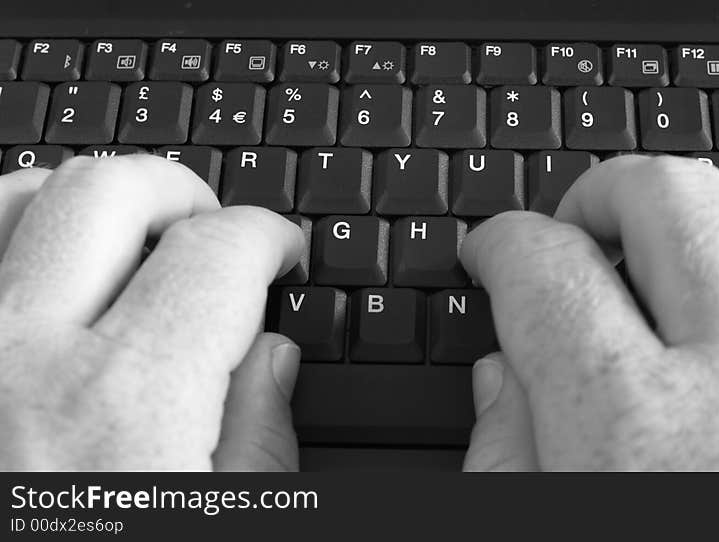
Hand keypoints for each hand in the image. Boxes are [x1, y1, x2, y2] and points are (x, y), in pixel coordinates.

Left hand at [0, 156, 304, 469]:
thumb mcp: (226, 535)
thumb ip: (259, 444)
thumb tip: (271, 358)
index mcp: (129, 404)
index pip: (218, 252)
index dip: (270, 234)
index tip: (281, 250)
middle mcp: (22, 362)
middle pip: (109, 190)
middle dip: (182, 191)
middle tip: (214, 230)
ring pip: (15, 199)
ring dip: (87, 205)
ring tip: (129, 242)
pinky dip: (18, 239)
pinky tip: (55, 278)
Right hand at [462, 155, 718, 470]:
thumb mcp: (541, 541)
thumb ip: (506, 461)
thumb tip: (501, 376)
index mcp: (633, 435)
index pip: (545, 272)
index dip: (501, 242)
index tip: (495, 250)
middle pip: (664, 200)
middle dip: (601, 193)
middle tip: (577, 228)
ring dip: (713, 209)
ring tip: (675, 244)